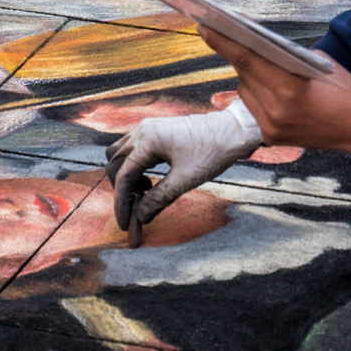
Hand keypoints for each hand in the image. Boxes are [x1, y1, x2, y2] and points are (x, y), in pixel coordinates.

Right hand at [105, 102, 262, 236]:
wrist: (235, 130)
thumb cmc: (213, 151)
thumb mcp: (185, 180)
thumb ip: (158, 198)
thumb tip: (141, 216)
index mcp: (147, 141)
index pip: (123, 176)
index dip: (121, 202)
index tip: (126, 222)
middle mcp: (143, 131)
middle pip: (115, 162)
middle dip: (122, 187)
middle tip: (136, 206)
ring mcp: (150, 127)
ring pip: (122, 152)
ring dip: (127, 173)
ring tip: (145, 191)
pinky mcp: (158, 130)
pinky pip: (135, 148)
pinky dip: (136, 165)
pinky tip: (152, 179)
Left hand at [199, 28, 350, 169]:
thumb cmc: (347, 90)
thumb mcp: (320, 63)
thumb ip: (287, 55)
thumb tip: (257, 44)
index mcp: (290, 88)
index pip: (247, 60)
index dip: (223, 42)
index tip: (203, 27)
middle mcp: (276, 110)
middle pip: (243, 74)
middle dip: (237, 54)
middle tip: (224, 34)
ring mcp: (272, 127)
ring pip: (245, 92)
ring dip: (250, 77)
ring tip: (264, 67)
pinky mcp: (271, 138)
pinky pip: (253, 108)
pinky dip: (258, 95)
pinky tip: (269, 88)